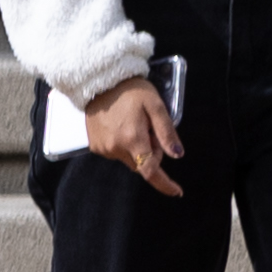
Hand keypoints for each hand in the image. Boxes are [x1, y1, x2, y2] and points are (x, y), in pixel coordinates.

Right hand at [81, 76, 184, 199]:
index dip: (165, 184)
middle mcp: (116, 147)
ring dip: (135, 148)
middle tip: (150, 129)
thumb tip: (177, 154)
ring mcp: (103, 147)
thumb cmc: (130, 90)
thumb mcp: (155, 106)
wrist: (100, 80)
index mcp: (133, 139)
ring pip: (128, 159)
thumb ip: (166, 132)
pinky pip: (115, 153)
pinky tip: (120, 126)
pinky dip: (122, 145)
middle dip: (151, 153)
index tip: (177, 191)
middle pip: (141, 164)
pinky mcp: (95, 144)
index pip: (151, 171)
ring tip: (132, 123)